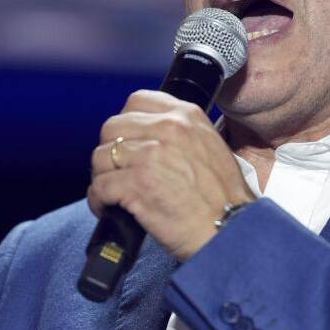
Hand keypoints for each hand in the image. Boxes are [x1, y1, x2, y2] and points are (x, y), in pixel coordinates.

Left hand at [87, 90, 253, 260]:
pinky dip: (98, 201)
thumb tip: (146, 138)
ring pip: (100, 156)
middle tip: (117, 171)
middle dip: (110, 151)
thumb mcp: (210, 147)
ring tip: (112, 194)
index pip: (137, 101)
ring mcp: (150, 155)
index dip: (126, 124)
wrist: (231, 229)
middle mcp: (167, 128)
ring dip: (102, 177)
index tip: (128, 142)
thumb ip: (180, 134)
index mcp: (186, 116)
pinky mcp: (136, 184)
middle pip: (112, 127)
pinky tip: (109, 209)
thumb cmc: (223, 198)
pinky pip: (99, 187)